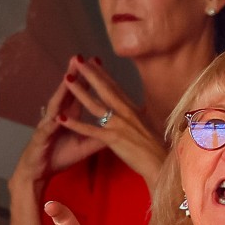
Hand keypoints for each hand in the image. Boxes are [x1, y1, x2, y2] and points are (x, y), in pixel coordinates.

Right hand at [9, 58, 103, 191]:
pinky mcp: (40, 139)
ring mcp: (47, 126)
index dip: (89, 80)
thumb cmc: (60, 155)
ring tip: (67, 78)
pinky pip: (47, 130)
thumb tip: (120, 128)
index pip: (80, 94)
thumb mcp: (85, 145)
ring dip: (61, 92)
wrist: (38, 171)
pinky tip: (55, 117)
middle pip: (67, 93)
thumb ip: (101, 135)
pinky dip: (52, 123)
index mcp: (70, 116)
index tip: (99, 63)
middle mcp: (57, 116)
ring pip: (55, 106)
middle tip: (79, 58)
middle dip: (73, 75)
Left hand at [57, 57, 165, 185]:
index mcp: (133, 110)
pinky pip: (90, 130)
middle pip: (105, 90)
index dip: (103, 74)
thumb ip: (140, 116)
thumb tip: (140, 109)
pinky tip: (61, 118)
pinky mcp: (113, 139)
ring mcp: (119, 125)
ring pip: (95, 105)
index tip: (92, 61)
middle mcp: (126, 113)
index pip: (115, 88)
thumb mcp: (149, 126)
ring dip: (80, 92)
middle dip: (90, 74)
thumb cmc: (158, 148)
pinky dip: (75, 124)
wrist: (162, 164)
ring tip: (66, 79)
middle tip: (77, 60)